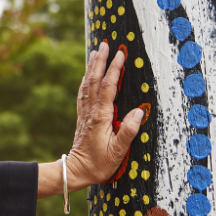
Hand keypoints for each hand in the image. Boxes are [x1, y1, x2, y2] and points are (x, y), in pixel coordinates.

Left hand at [38, 41, 142, 197]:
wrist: (77, 171)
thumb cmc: (99, 164)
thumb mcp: (118, 152)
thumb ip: (128, 131)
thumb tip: (138, 111)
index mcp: (101, 116)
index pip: (108, 87)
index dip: (114, 69)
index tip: (120, 54)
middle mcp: (91, 111)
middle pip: (95, 80)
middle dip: (101, 61)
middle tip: (105, 44)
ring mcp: (85, 113)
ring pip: (87, 84)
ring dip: (92, 66)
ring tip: (96, 51)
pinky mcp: (82, 117)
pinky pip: (83, 92)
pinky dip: (86, 79)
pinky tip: (87, 74)